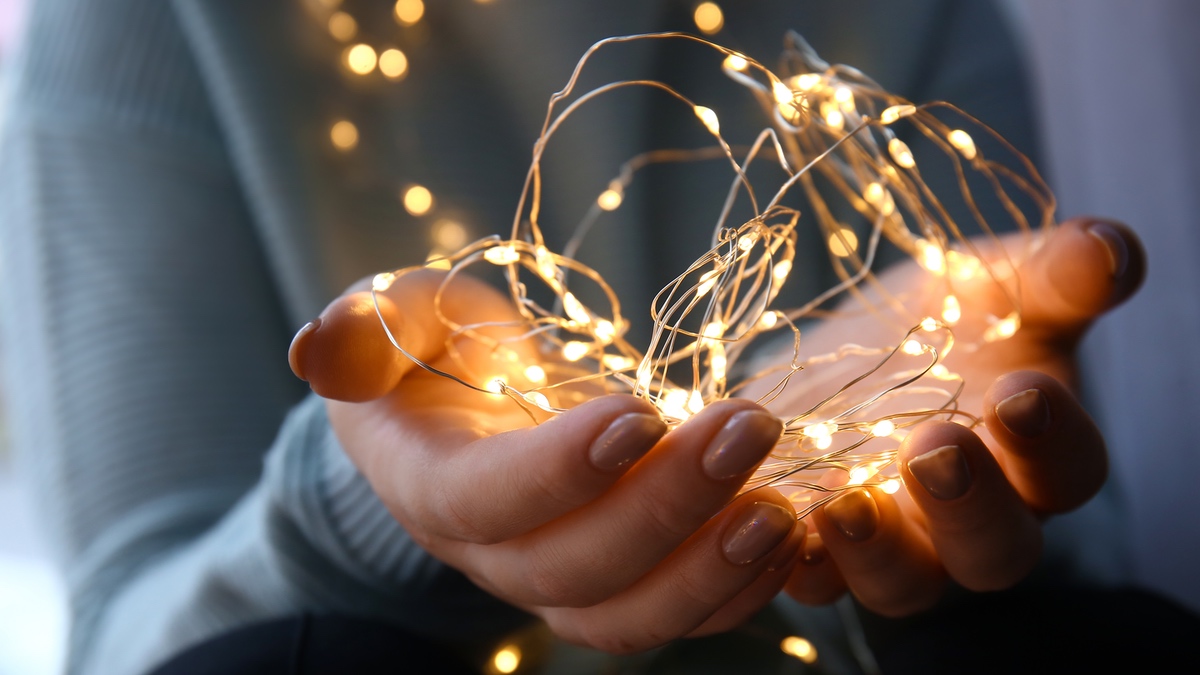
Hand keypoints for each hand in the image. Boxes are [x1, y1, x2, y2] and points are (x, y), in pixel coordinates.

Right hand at [289, 270, 805, 652]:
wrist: (464, 408)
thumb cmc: (430, 349)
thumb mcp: (392, 315)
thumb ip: (365, 326)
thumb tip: (316, 347)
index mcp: (429, 481)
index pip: (484, 501)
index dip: (557, 471)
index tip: (636, 411)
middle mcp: (491, 550)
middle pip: (573, 568)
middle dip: (667, 506)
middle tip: (748, 426)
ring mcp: (555, 579)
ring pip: (627, 616)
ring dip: (712, 570)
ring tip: (783, 507)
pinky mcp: (616, 582)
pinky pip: (674, 616)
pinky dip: (736, 591)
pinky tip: (791, 537)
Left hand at [782, 217, 1145, 615]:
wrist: (842, 350)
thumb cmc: (938, 321)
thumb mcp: (988, 283)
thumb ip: (1050, 272)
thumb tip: (1112, 248)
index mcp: (1031, 459)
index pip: (1068, 472)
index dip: (1053, 442)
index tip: (1019, 391)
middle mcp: (969, 521)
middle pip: (995, 551)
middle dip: (970, 508)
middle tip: (934, 447)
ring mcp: (891, 545)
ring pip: (901, 585)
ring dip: (874, 553)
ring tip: (842, 504)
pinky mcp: (812, 547)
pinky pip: (805, 577)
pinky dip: (786, 557)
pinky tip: (760, 517)